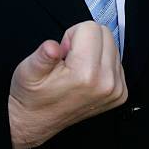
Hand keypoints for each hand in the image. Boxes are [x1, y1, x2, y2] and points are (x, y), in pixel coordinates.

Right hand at [8, 21, 126, 148]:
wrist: (37, 122)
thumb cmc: (33, 95)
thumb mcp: (28, 71)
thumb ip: (42, 56)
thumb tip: (52, 47)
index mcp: (85, 74)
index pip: (90, 27)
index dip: (71, 35)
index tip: (63, 52)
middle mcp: (106, 82)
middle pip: (104, 33)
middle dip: (85, 38)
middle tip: (69, 58)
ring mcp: (116, 89)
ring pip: (112, 44)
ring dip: (95, 49)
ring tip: (77, 66)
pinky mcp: (120, 93)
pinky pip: (116, 60)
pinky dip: (102, 60)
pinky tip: (87, 73)